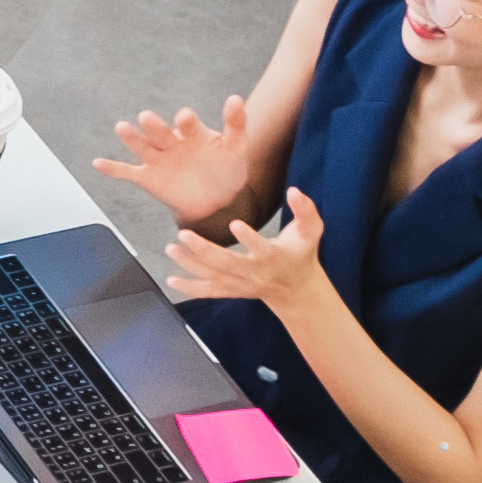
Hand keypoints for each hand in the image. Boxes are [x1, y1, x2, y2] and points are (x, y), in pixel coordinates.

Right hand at [93, 97, 268, 233]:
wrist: (217, 202)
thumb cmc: (227, 170)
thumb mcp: (235, 148)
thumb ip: (236, 124)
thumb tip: (236, 98)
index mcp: (192, 133)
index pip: (186, 124)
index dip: (185, 121)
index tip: (185, 117)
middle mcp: (171, 142)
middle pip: (160, 132)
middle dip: (153, 126)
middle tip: (146, 117)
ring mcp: (158, 160)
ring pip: (142, 147)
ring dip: (131, 138)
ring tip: (121, 127)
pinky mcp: (148, 178)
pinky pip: (127, 172)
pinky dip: (112, 169)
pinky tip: (98, 163)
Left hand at [151, 186, 331, 320]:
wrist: (297, 290)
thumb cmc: (301, 254)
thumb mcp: (311, 231)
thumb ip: (306, 210)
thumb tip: (295, 191)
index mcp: (274, 256)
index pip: (261, 248)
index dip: (249, 238)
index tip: (235, 224)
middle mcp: (255, 272)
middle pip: (228, 263)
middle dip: (204, 250)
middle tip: (184, 235)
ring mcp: (241, 284)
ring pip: (213, 276)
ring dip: (190, 264)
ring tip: (170, 249)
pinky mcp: (232, 290)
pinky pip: (209, 291)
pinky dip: (189, 287)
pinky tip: (170, 280)